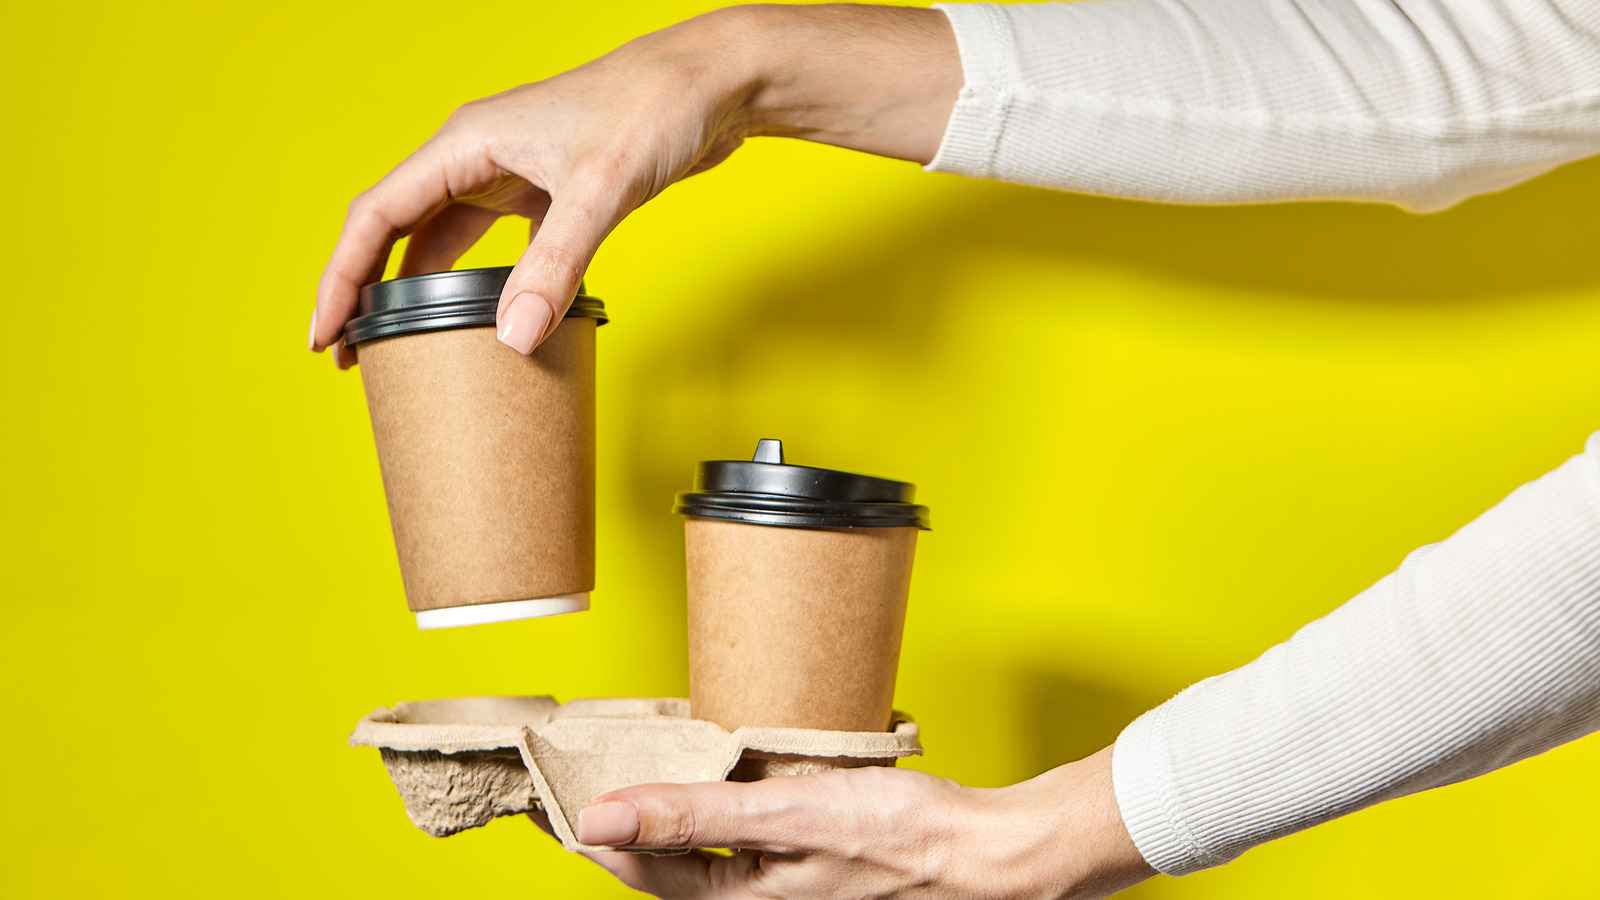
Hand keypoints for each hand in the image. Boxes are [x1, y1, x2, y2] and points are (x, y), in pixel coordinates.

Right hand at [310, 4, 959, 366]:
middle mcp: (478, 156)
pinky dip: (475, 285)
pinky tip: (475, 320)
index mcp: (467, 144)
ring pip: (442, 240)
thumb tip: (512, 338)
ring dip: (416, 293)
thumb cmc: (653, 109)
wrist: (714, 85)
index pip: (376, 215)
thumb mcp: (599, 191)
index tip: (324, 334)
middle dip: (366, 293)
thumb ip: (555, 266)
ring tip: (399, 348)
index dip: (341, 277)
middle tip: (352, 356)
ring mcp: (513, 174)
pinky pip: (491, 247)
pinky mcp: (548, 193)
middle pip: (397, 231)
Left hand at [558, 745, 1154, 899]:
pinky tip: (736, 777)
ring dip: (681, 812)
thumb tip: (601, 819)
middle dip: (636, 820)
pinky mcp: (814, 862)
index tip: (567, 789)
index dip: (603, 826)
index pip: (644, 864)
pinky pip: (752, 840)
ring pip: (711, 852)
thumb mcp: (783, 816)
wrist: (984, 852)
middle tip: (604, 773)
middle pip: (674, 861)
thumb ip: (692, 817)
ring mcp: (788, 884)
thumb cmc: (897, 840)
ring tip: (656, 769)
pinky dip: (730, 809)